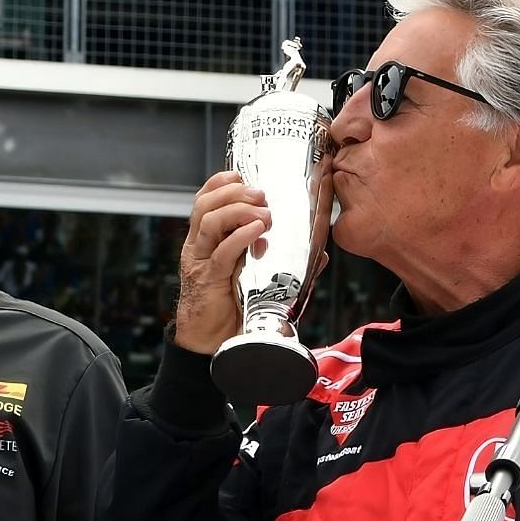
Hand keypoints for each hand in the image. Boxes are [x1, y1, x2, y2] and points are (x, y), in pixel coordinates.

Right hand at [175, 171, 270, 354]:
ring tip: (264, 213)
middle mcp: (199, 247)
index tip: (242, 176)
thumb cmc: (229, 309)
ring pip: (210, 221)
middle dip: (234, 192)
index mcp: (206, 241)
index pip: (205, 201)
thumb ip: (280, 262)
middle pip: (206, 204)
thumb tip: (320, 254)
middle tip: (261, 193)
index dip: (221, 184)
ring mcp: (200, 262)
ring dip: (239, 210)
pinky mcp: (207, 279)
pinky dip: (241, 237)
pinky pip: (222, 252)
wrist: (209, 344)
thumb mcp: (255, 278)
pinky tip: (258, 232)